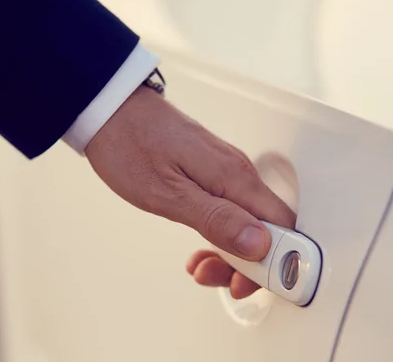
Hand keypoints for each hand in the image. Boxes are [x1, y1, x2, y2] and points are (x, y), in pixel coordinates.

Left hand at [85, 86, 295, 298]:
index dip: (274, 262)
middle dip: (249, 263)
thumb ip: (216, 219)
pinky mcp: (210, 171)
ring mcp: (224, 171)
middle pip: (268, 228)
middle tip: (218, 279)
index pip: (282, 227)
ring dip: (231, 252)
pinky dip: (219, 234)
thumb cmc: (129, 145)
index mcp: (234, 177)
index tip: (246, 281)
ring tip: (201, 266)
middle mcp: (237, 172)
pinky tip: (200, 245)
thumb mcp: (167, 194)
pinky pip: (230, 208)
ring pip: (247, 221)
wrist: (110, 111)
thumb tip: (259, 244)